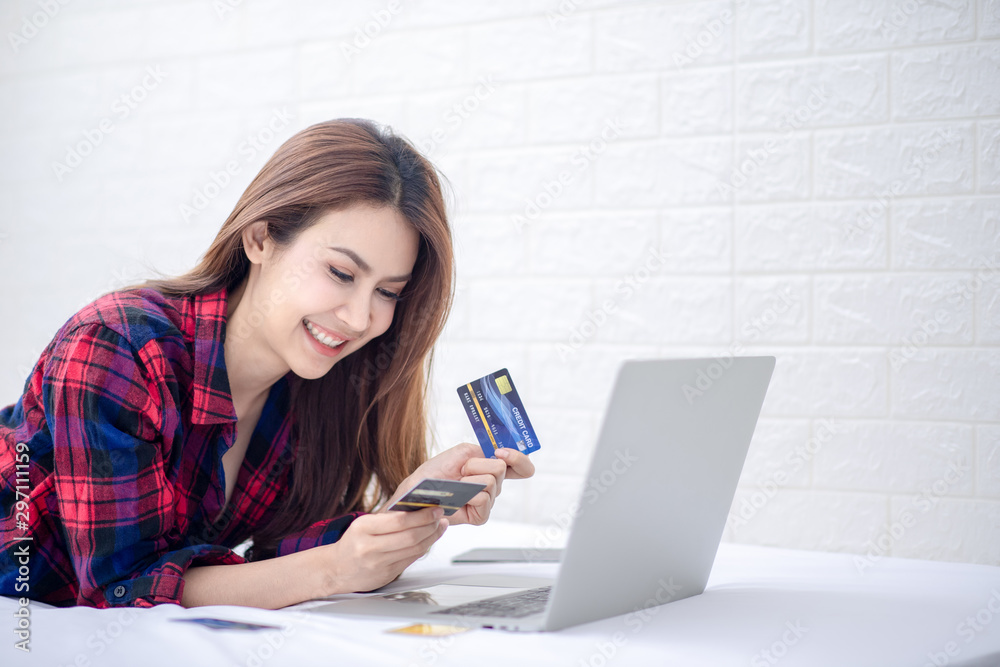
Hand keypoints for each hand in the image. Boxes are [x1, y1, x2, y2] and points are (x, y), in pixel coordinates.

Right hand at [318, 507, 447, 594]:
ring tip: (439, 526)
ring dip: (431, 537)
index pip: (398, 520)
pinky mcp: (386, 575)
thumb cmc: (352, 543)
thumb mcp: (363, 525)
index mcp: (363, 528)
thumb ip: (388, 519)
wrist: (335, 569)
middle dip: (430, 525)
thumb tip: (417, 508)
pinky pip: (411, 560)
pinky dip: (423, 548)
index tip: (434, 508)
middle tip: (440, 516)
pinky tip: (429, 540)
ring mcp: (378, 564)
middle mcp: (369, 547)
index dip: (421, 515)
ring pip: (414, 549)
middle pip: (410, 536)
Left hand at [388, 442, 534, 526]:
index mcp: (493, 468)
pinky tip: (459, 496)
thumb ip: (485, 451)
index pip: (523, 466)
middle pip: (502, 469)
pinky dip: (468, 494)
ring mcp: (489, 501)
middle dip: (477, 465)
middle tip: (461, 470)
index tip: (501, 452)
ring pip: (491, 482)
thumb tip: (501, 458)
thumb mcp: (463, 452)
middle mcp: (495, 485)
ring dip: (469, 479)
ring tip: (457, 484)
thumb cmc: (438, 470)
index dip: (519, 459)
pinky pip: (483, 499)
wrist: (420, 488)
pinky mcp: (481, 516)